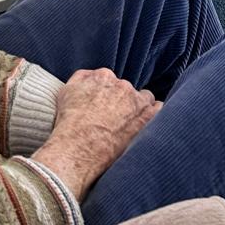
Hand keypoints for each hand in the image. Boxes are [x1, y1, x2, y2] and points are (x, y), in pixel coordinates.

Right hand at [33, 69, 158, 198]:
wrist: (78, 147)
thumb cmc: (69, 123)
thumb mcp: (66, 92)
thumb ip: (81, 79)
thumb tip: (90, 76)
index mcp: (103, 76)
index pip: (111, 82)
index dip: (108, 95)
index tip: (105, 107)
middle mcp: (121, 85)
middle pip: (127, 90)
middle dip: (123, 102)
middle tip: (115, 120)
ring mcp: (136, 101)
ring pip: (145, 98)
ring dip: (140, 108)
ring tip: (133, 124)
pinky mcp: (147, 118)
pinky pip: (159, 110)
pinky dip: (155, 115)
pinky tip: (149, 124)